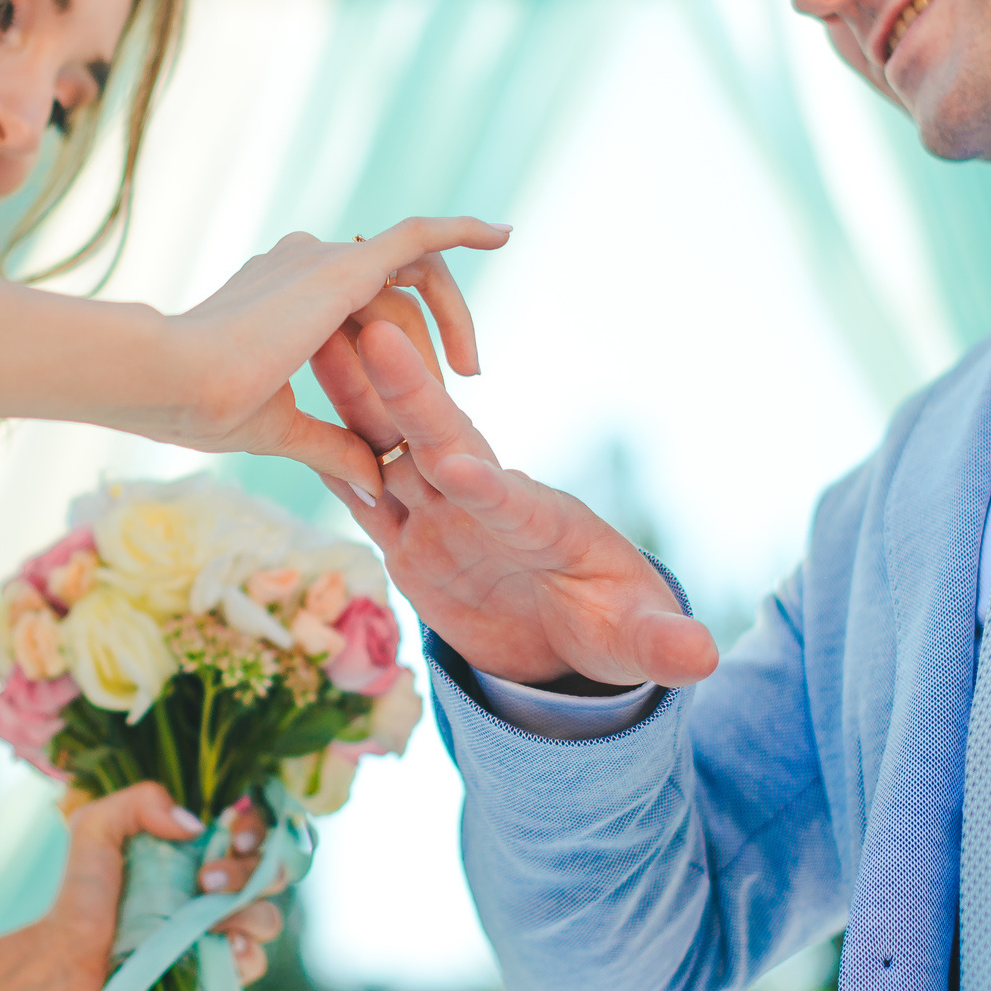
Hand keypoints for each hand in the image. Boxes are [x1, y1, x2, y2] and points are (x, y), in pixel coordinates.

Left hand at [33, 782, 289, 990]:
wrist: (62, 962)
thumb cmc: (77, 895)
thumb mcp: (96, 827)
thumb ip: (142, 801)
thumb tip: (196, 827)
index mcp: (196, 853)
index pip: (251, 830)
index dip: (257, 828)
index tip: (236, 836)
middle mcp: (214, 891)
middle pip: (272, 872)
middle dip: (254, 870)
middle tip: (207, 879)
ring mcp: (217, 934)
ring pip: (268, 917)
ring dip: (251, 912)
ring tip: (212, 920)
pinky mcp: (214, 975)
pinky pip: (253, 963)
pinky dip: (246, 953)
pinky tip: (222, 947)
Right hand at [144, 218, 509, 493]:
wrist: (166, 378)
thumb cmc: (197, 406)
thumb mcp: (280, 431)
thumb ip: (331, 446)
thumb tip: (372, 484)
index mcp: (284, 299)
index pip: (361, 307)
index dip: (400, 343)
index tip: (434, 382)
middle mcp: (304, 267)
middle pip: (393, 289)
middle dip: (434, 333)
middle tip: (467, 377)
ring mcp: (322, 261)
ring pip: (410, 276)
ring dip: (451, 316)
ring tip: (471, 368)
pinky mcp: (343, 267)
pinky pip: (417, 237)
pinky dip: (461, 230)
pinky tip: (502, 234)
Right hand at [310, 319, 719, 689]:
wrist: (566, 631)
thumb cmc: (612, 623)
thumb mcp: (639, 640)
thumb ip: (663, 644)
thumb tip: (705, 658)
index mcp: (541, 525)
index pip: (511, 503)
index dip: (486, 487)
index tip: (460, 468)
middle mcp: (483, 506)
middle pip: (440, 445)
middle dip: (409, 395)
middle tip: (377, 333)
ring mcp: (438, 518)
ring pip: (386, 451)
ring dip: (353, 397)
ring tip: (315, 337)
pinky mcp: (405, 540)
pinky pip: (359, 492)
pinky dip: (326, 452)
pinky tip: (284, 408)